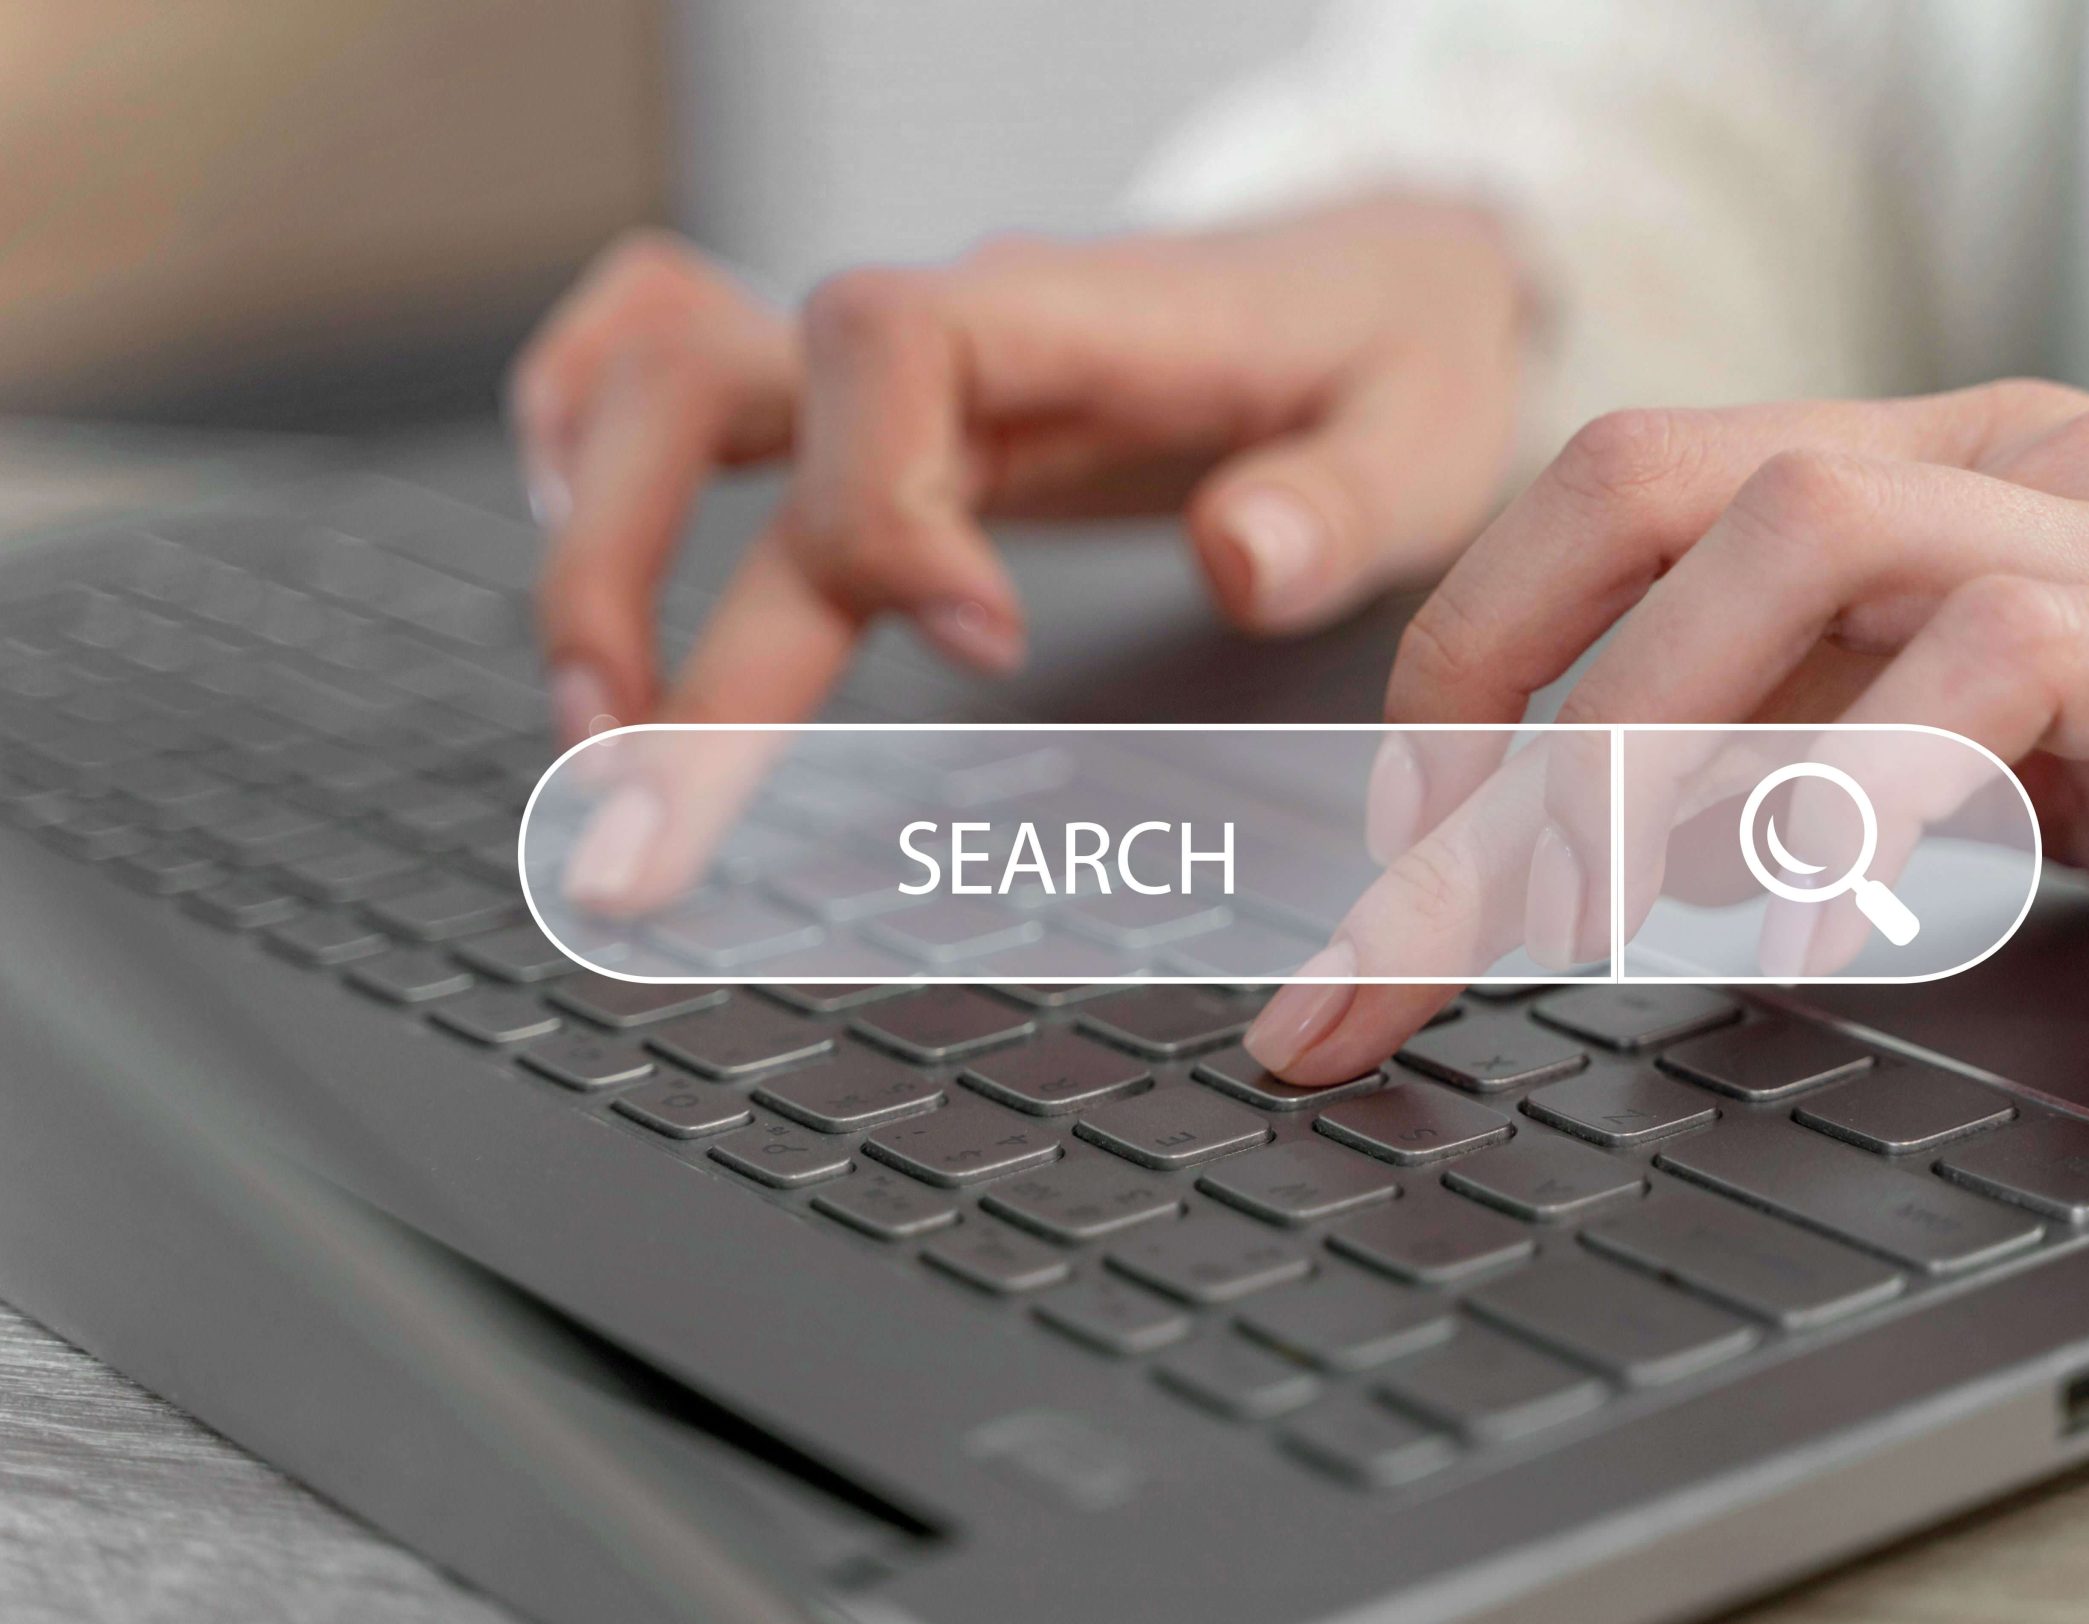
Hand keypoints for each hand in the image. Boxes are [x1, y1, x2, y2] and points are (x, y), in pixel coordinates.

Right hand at [509, 202, 1533, 746]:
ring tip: (593, 738)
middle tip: (637, 796)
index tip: (979, 647)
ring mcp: (901, 371)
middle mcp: (954, 335)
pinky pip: (684, 358)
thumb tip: (1238, 557)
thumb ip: (1341, 504)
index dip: (889, 506)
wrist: (1384, 273)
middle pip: (706, 388)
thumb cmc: (1395, 355)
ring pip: (661, 391)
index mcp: (1076, 321)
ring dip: (592, 555)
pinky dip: (589, 429)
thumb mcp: (1427, 431)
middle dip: (638, 590)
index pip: (893, 353)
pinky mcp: (882, 415)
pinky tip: (571, 550)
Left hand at [1241, 381, 2088, 1081]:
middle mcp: (2015, 464)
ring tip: (1564, 925)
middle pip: (1659, 491)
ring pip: (1804, 543)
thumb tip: (1617, 841)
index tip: (1388, 843)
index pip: (1621, 495)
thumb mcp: (2015, 747)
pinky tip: (1797, 949)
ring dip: (1636, 745)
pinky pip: (2012, 671)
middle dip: (1482, 706)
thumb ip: (1834, 749)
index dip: (1466, 650)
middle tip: (1400, 917)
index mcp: (1933, 476)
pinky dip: (1865, 807)